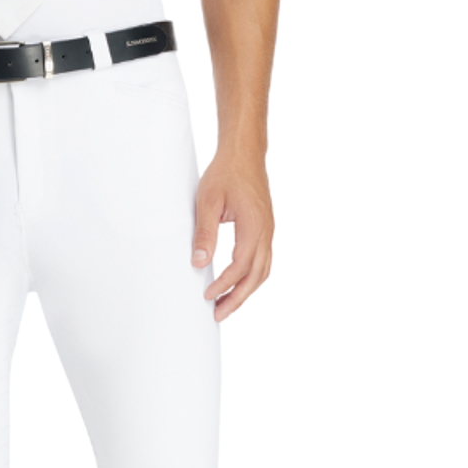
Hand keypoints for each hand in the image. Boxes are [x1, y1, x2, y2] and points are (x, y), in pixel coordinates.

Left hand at [192, 151, 273, 320]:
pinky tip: (236, 283)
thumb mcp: (207, 200)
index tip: (208, 295)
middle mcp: (266, 232)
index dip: (224, 284)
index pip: (241, 266)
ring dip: (246, 291)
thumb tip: (198, 262)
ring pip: (263, 271)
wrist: (245, 153)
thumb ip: (204, 233)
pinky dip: (251, 277)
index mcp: (254, 226)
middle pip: (257, 276)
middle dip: (238, 298)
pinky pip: (263, 260)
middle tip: (218, 314)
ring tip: (226, 304)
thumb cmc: (226, 172)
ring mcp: (269, 231)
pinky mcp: (266, 229)